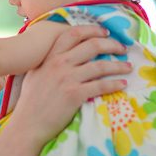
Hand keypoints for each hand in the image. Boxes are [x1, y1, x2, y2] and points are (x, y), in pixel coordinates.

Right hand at [11, 25, 132, 147]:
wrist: (27, 125)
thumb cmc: (30, 103)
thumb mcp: (35, 75)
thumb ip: (48, 63)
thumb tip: (63, 56)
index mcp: (50, 57)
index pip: (73, 34)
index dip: (93, 30)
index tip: (105, 32)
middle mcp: (60, 64)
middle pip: (92, 45)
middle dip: (111, 44)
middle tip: (122, 49)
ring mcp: (67, 79)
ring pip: (100, 65)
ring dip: (118, 65)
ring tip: (128, 67)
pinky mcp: (75, 95)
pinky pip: (101, 85)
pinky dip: (114, 83)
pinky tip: (122, 83)